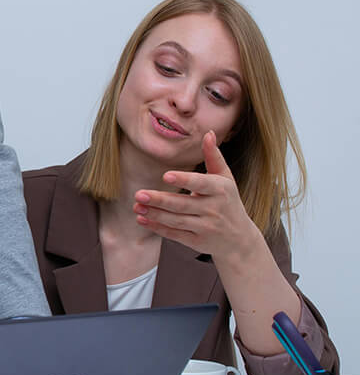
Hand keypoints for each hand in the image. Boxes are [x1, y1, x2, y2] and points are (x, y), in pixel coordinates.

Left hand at [132, 131, 261, 261]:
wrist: (239, 238)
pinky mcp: (197, 241)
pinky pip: (175, 234)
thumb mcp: (225, 179)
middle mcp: (214, 209)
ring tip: (136, 206)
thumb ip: (214, 157)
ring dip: (154, 214)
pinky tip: (142, 219)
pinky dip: (157, 227)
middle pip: (183, 204)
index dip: (184, 180)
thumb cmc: (228, 201)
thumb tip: (209, 133)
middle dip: (160, 200)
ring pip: (176, 220)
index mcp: (221, 190)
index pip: (201, 183)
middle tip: (138, 194)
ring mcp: (206, 227)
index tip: (166, 176)